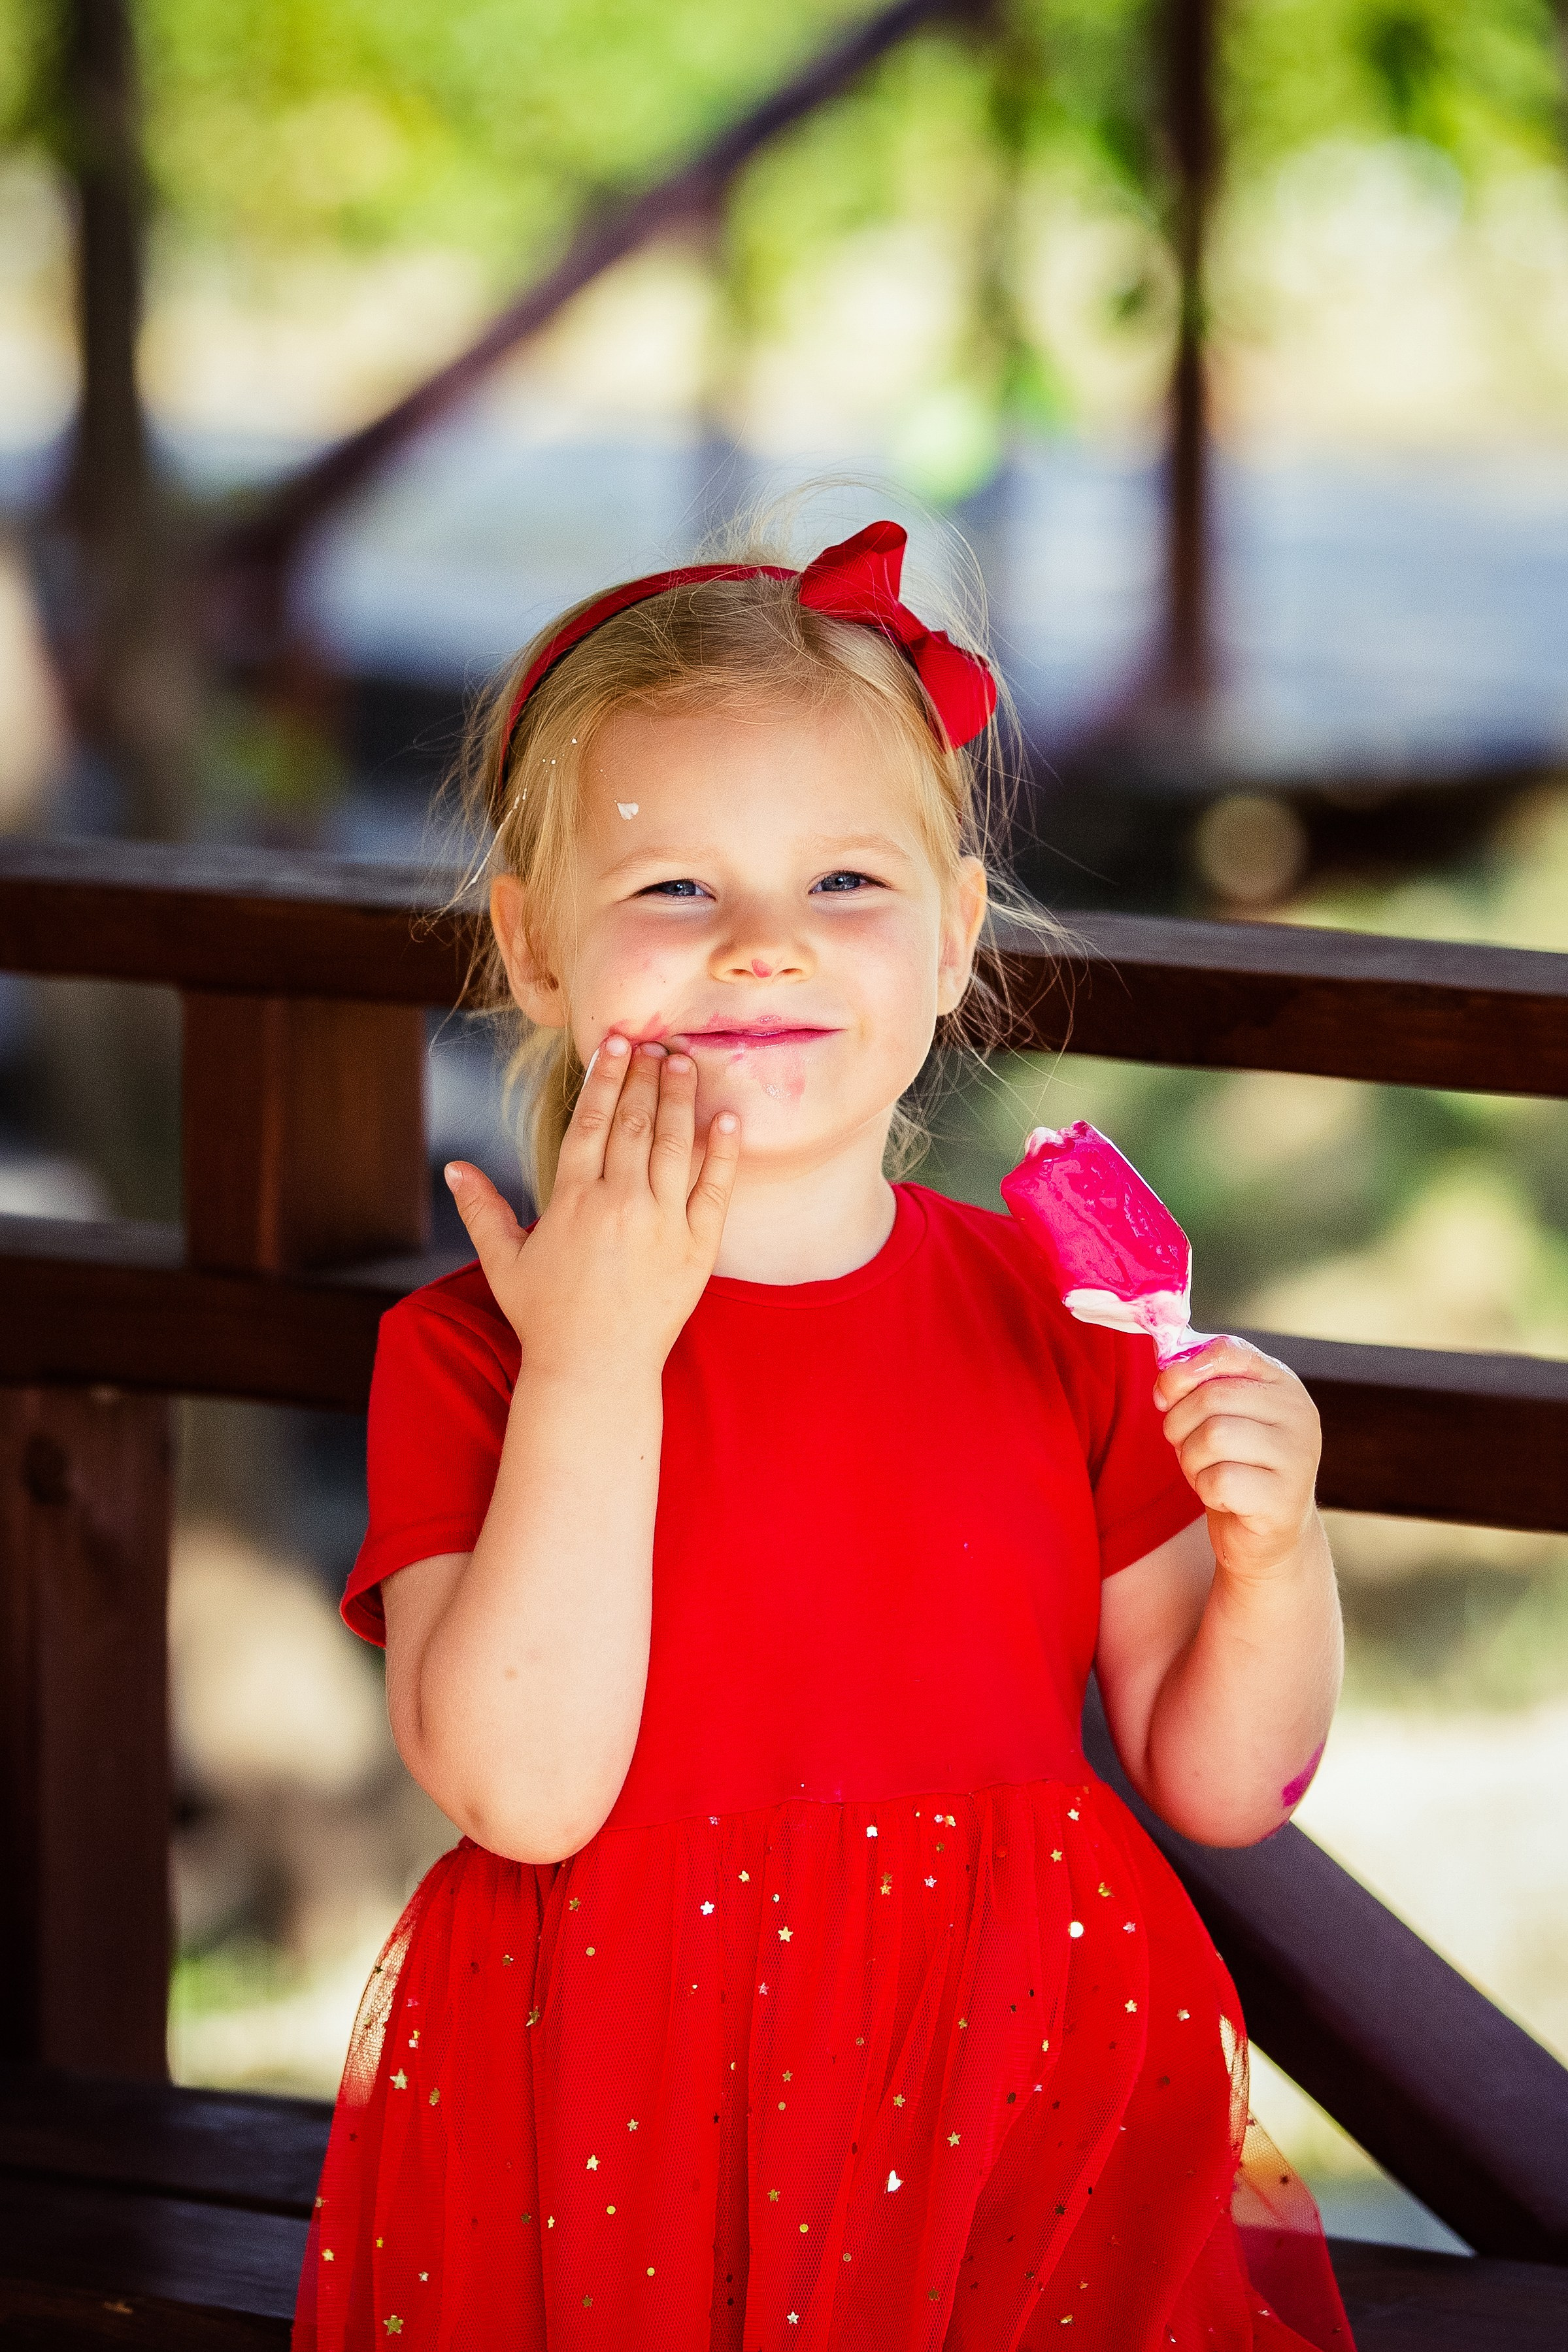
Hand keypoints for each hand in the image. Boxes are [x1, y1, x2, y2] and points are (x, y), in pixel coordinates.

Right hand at [444, 1036, 740, 1382]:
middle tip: (656, 1041)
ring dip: (681, 1099)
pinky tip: (727, 1119)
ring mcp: (663, 1225)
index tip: (616, 1043)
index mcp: (573, 1201)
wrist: (595, 1372)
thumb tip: (453, 1168)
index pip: (591, 1122)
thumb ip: (481, 1211)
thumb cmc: (546, 1318)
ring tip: (685, 1062)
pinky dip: (722, 1153)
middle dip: (646, 1077)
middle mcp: (621, 1204)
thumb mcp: (504, 1263)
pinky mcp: (697, 1249)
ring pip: (676, 1146)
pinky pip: (715, 1190)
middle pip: (636, 1124)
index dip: (605, 1078)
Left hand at [1153, 1335, 1321, 1585]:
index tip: (1165, 1393)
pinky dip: (1204, 1489)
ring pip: (1213, 1437)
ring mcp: (1298, 1457)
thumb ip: (1198, 1384)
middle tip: (1184, 1444)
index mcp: (1283, 1384)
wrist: (1266, 1532)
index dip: (1184, 1370)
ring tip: (1204, 1470)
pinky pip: (1219, 1480)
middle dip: (1179, 1423)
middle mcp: (1299, 1414)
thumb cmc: (1236, 1465)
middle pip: (1212, 1398)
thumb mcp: (1219, 1416)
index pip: (1229, 1352)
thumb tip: (1166, 1366)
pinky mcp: (1284, 1499)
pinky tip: (1221, 1496)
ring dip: (1190, 1459)